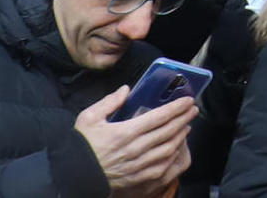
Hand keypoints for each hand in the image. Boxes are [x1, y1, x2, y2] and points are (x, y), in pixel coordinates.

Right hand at [75, 87, 195, 197]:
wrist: (73, 175)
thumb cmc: (81, 146)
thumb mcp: (89, 118)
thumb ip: (109, 102)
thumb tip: (126, 89)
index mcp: (125, 132)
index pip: (158, 117)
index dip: (176, 108)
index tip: (188, 101)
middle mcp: (135, 149)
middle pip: (168, 132)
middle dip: (184, 119)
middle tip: (193, 110)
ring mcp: (138, 165)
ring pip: (168, 149)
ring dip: (181, 136)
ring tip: (187, 126)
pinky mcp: (138, 177)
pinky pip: (162, 167)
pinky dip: (173, 156)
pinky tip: (176, 149)